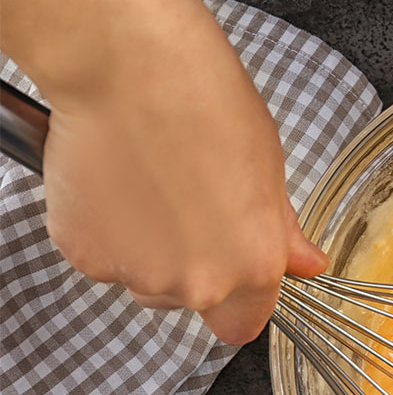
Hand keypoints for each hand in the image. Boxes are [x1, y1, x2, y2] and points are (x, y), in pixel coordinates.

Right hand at [1, 0, 326, 343]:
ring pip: (142, 279)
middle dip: (189, 265)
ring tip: (149, 185)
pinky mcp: (83, 252)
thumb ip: (281, 232)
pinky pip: (98, 256)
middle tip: (186, 205)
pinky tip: (115, 181)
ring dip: (145, 248)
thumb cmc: (205, 105)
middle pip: (190, 300)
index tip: (234, 276)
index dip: (238, 300)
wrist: (131, 67)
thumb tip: (307, 263)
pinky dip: (103, 229)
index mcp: (253, 267)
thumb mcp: (268, 171)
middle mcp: (198, 283)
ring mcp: (135, 272)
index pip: (243, 326)